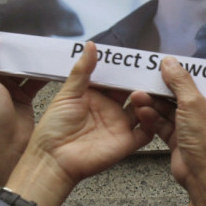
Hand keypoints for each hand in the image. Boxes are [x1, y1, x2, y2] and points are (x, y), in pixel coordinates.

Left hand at [0, 36, 47, 200]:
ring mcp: (6, 92)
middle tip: (28, 37)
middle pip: (3, 60)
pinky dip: (40, 75)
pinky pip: (32, 81)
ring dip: (28, 63)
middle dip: (14, 51)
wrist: (9, 151)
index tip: (5, 31)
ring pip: (18, 70)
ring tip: (40, 51)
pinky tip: (48, 68)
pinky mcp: (22, 98)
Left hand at [6, 41, 152, 205]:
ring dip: (148, 99)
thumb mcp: (67, 94)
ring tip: (145, 91)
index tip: (135, 57)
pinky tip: (148, 111)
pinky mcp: (127, 142)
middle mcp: (110, 109)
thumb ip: (82, 71)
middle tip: (151, 69)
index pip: (116, 78)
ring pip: (143, 109)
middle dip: (141, 81)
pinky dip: (152, 121)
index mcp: (96, 96)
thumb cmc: (54, 129)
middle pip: (132, 91)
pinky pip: (146, 131)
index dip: (125, 68)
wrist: (53, 160)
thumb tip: (91, 45)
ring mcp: (120, 126)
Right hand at [131, 57, 205, 189]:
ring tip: (136, 96)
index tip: (161, 65)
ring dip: (152, 103)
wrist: (203, 176)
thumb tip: (169, 62)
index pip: (196, 81)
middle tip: (143, 80)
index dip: (178, 73)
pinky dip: (152, 118)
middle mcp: (204, 112)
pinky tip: (141, 111)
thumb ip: (180, 81)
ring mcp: (190, 127)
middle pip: (178, 95)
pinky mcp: (178, 140)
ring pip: (168, 110)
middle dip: (160, 89)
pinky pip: (163, 124)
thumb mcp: (193, 103)